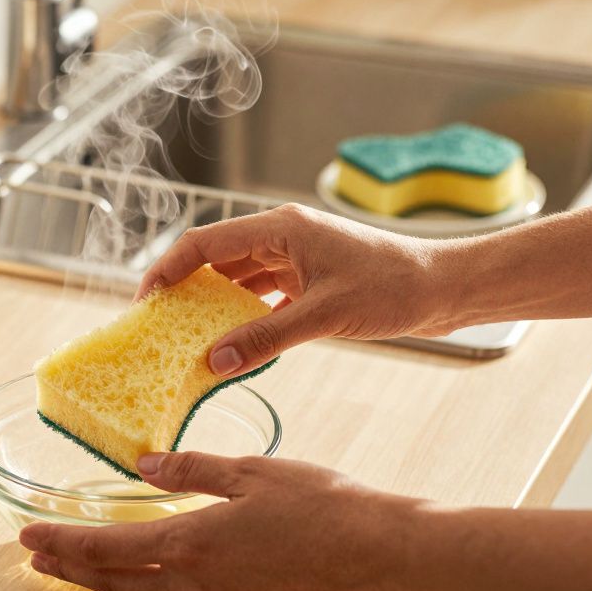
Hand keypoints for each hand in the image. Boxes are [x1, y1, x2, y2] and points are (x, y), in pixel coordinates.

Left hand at [19, 451, 420, 590]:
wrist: (380, 553)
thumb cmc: (321, 505)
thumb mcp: (250, 471)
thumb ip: (191, 468)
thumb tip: (146, 465)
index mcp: (192, 542)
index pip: (106, 548)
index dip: (62, 543)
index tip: (28, 538)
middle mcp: (198, 583)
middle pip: (115, 584)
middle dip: (70, 571)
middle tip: (37, 560)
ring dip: (105, 587)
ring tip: (79, 573)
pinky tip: (149, 582)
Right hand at [136, 204, 456, 376]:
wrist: (448, 288)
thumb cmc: (395, 288)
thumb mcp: (325, 316)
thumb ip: (265, 338)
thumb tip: (213, 362)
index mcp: (280, 228)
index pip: (204, 243)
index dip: (167, 270)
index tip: (144, 302)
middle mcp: (282, 236)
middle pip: (215, 259)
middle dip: (184, 290)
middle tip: (157, 326)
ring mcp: (296, 257)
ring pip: (237, 279)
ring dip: (213, 307)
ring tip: (186, 339)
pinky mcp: (310, 279)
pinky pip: (261, 295)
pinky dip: (243, 317)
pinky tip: (230, 344)